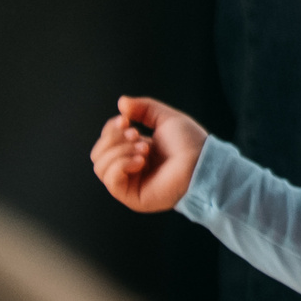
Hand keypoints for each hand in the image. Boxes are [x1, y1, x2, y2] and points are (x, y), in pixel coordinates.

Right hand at [90, 95, 207, 212]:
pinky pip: (110, 181)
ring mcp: (130, 183)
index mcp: (135, 151)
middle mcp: (130, 168)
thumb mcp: (165, 118)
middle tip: (136, 135)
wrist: (202, 162)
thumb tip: (121, 103)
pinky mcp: (132, 197)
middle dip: (113, 139)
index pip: (106, 141)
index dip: (110, 128)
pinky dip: (121, 165)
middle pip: (98, 154)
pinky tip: (140, 160)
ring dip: (119, 152)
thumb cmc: (190, 144)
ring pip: (100, 166)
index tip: (126, 120)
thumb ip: (143, 108)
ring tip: (144, 149)